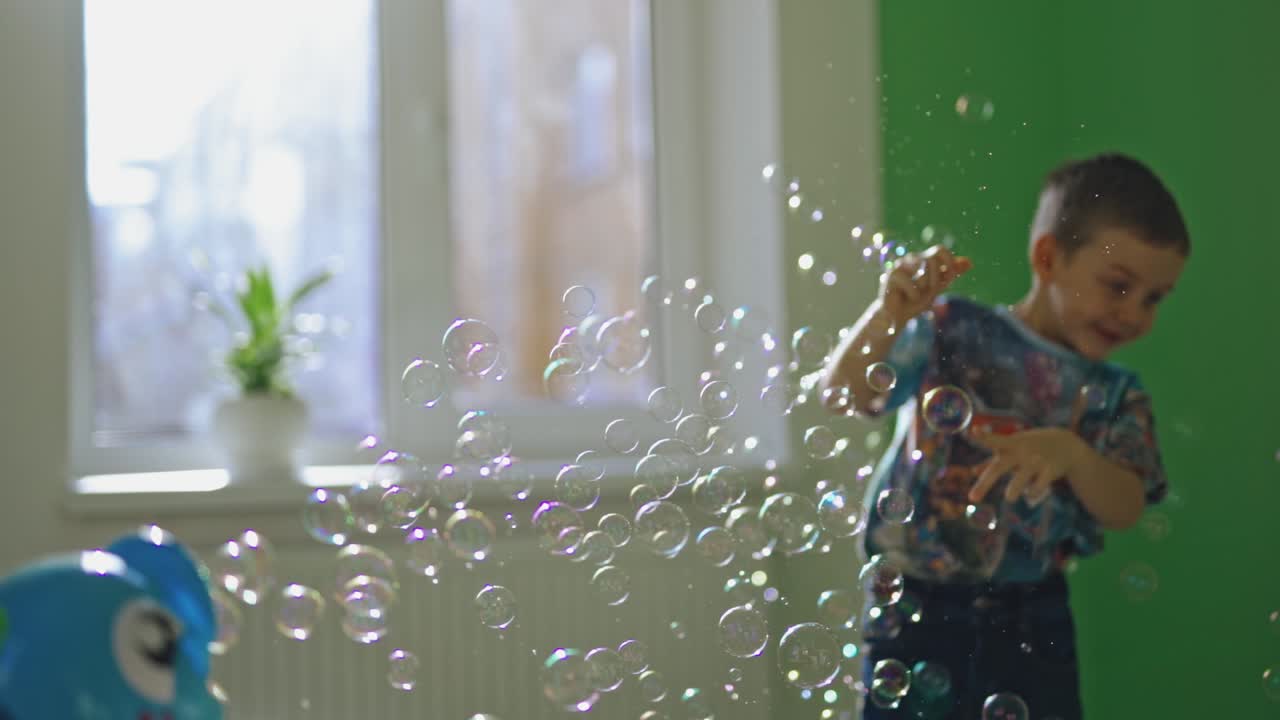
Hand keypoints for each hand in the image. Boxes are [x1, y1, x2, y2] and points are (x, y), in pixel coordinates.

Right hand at [878, 244, 972, 326]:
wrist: (897, 316)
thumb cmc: (915, 302)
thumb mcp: (937, 288)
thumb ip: (950, 274)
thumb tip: (969, 262)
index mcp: (923, 260)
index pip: (940, 250)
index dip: (949, 263)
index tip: (949, 280)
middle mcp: (912, 259)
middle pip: (933, 258)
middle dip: (936, 278)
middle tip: (930, 291)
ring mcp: (900, 265)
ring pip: (924, 266)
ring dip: (926, 285)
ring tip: (917, 295)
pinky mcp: (891, 274)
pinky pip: (913, 284)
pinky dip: (914, 295)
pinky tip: (905, 298)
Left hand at [966, 427, 1085, 505]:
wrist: (1064, 444)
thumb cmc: (1030, 446)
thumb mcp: (1012, 448)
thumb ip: (993, 460)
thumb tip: (972, 471)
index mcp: (1010, 444)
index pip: (994, 440)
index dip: (984, 437)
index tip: (973, 431)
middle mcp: (1021, 452)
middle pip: (1000, 467)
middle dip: (985, 483)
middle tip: (972, 498)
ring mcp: (1035, 461)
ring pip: (1021, 477)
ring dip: (1014, 489)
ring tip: (1009, 498)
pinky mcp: (1049, 471)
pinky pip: (1038, 485)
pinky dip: (1032, 492)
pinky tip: (1029, 494)